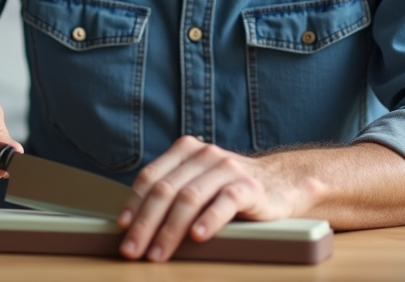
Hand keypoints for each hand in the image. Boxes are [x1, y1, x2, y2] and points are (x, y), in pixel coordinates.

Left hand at [117, 136, 310, 261]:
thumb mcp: (198, 182)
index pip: (151, 176)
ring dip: (169, 229)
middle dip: (145, 223)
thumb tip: (134, 224)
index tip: (123, 229)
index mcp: (187, 150)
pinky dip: (208, 220)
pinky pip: (225, 202)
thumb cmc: (230, 189)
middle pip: (166, 190)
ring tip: (159, 252)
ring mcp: (228, 169)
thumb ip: (173, 191)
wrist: (281, 184)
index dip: (134, 204)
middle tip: (133, 250)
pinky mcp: (250, 187)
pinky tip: (198, 236)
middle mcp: (205, 155)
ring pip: (190, 198)